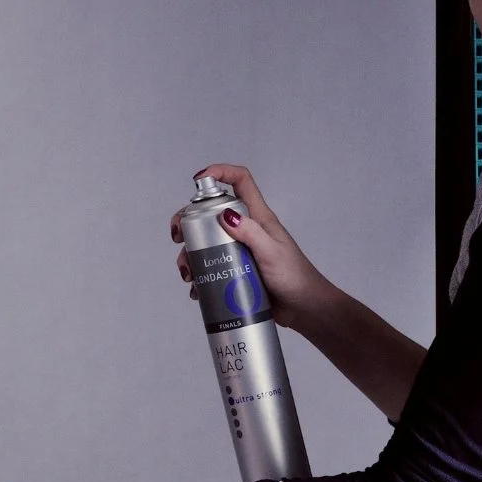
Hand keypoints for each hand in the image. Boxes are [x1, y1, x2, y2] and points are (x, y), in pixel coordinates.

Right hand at [169, 163, 330, 329]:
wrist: (302, 308)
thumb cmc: (294, 277)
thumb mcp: (271, 252)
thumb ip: (250, 232)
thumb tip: (223, 213)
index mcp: (258, 217)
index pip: (240, 182)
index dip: (220, 172)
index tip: (198, 179)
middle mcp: (245, 230)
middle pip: (211, 213)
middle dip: (189, 221)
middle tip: (179, 238)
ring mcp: (238, 251)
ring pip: (205, 243)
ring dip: (190, 255)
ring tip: (188, 274)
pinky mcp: (234, 271)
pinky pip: (210, 268)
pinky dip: (199, 276)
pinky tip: (196, 290)